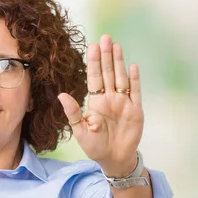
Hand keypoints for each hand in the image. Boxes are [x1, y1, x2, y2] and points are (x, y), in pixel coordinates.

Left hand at [58, 34, 143, 176]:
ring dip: (119, 63)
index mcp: (96, 102)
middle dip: (106, 56)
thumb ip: (73, 113)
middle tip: (106, 38)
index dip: (94, 63)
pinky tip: (132, 67)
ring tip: (117, 46)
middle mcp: (110, 99)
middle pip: (107, 73)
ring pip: (121, 78)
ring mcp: (123, 103)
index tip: (92, 47)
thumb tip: (62, 95)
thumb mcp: (81, 131)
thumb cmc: (96, 147)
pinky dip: (134, 80)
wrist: (114, 159)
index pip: (94, 78)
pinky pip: (135, 92)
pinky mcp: (135, 110)